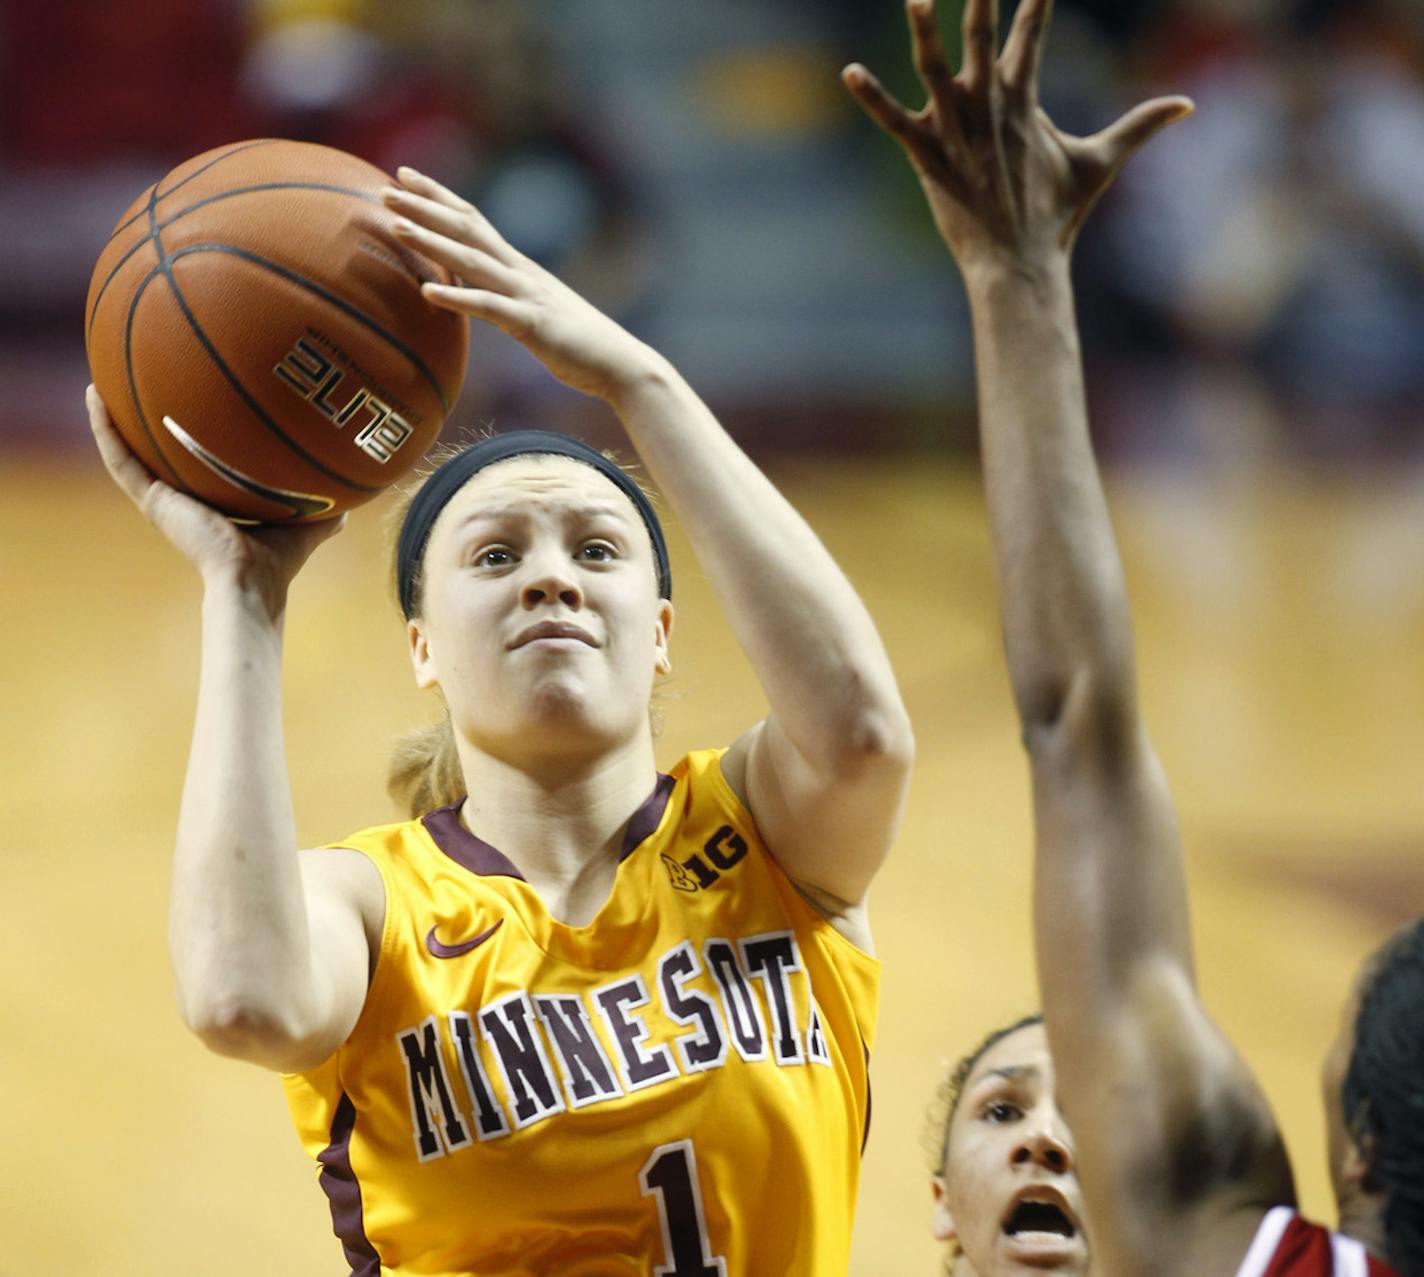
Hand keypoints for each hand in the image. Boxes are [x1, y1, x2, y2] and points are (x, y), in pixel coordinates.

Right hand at [87, 386, 343, 614]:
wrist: (252, 582)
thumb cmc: (277, 562)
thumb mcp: (305, 522)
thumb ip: (326, 512)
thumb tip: (353, 504)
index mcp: (210, 502)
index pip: (195, 464)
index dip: (189, 438)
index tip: (186, 405)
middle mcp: (182, 499)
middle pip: (158, 453)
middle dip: (147, 422)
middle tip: (138, 381)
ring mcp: (162, 499)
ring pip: (128, 451)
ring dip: (111, 417)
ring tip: (100, 380)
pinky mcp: (151, 501)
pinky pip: (120, 458)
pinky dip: (104, 428)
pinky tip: (95, 395)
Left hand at [382, 170, 656, 402]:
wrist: (620, 363)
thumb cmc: (578, 343)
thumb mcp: (535, 312)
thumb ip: (506, 297)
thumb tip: (478, 294)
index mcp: (519, 267)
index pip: (473, 220)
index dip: (438, 196)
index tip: (404, 175)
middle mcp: (520, 272)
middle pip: (466, 230)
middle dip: (425, 207)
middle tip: (385, 189)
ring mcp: (526, 296)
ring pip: (472, 261)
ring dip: (432, 242)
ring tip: (397, 226)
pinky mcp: (532, 324)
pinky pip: (489, 308)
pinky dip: (457, 299)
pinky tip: (427, 292)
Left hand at [844, 0, 1191, 275]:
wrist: (1018, 264)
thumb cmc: (1055, 217)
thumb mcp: (1099, 164)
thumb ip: (1140, 127)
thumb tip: (1188, 106)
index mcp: (1024, 100)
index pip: (1030, 32)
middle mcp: (989, 106)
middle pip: (980, 36)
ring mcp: (957, 131)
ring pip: (934, 70)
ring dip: (924, 32)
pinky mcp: (928, 158)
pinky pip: (894, 122)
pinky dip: (871, 99)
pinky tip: (849, 73)